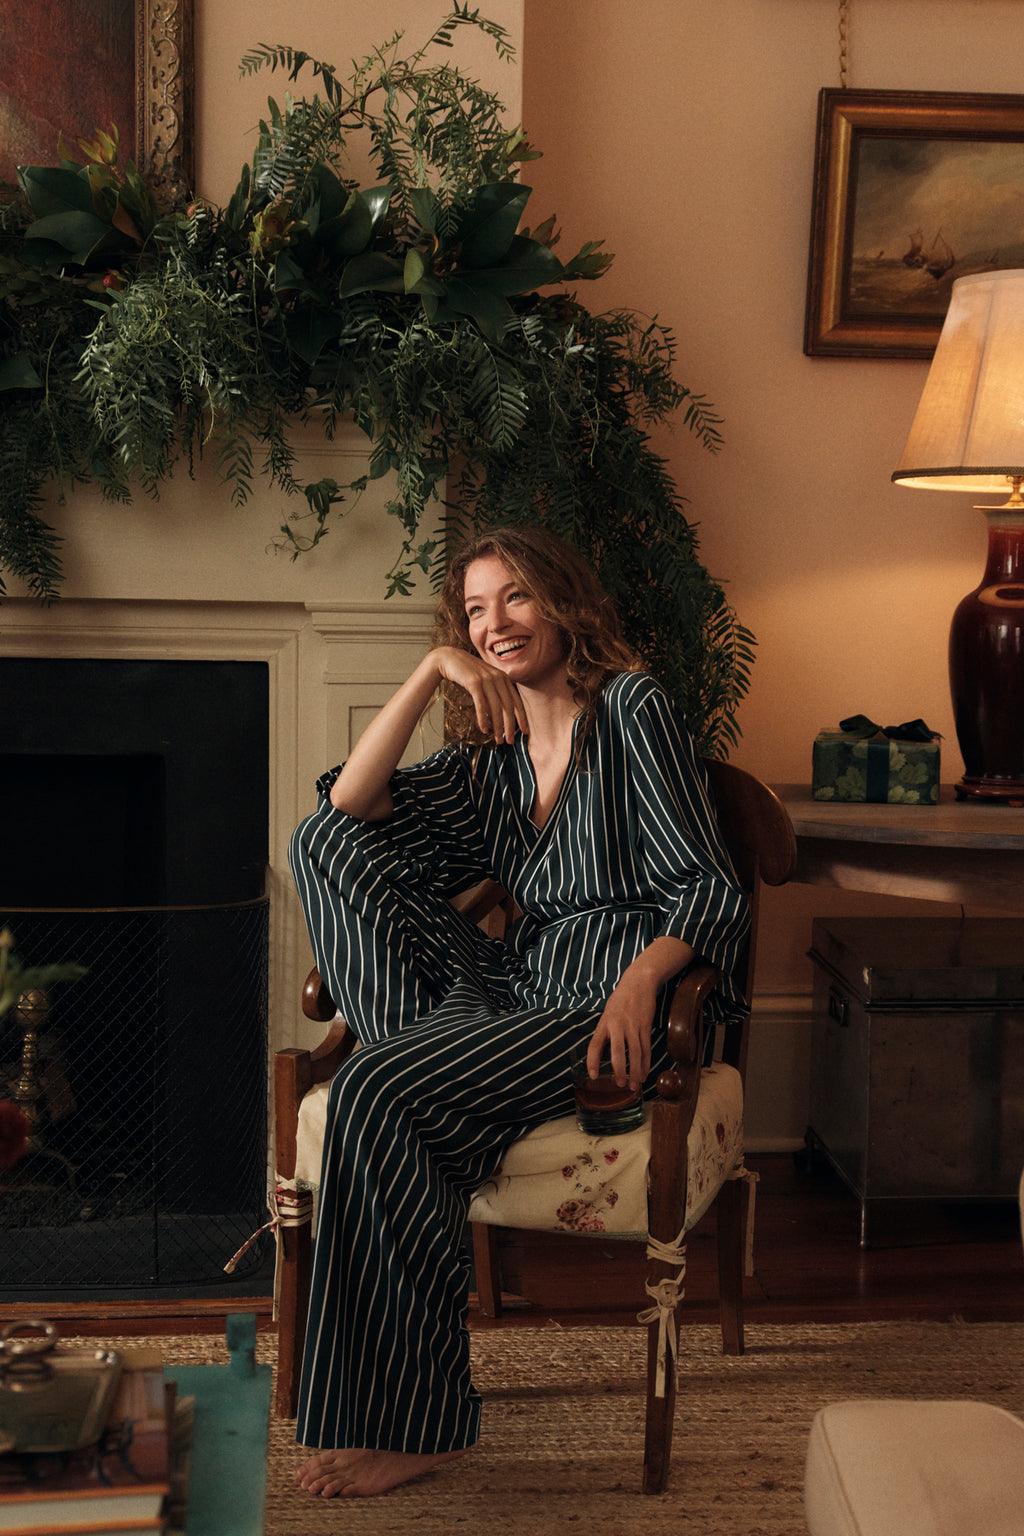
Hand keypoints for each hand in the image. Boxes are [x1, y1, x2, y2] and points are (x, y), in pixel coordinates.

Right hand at [433, 647, 527, 743]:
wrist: (448, 658)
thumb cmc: (466, 673)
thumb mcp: (484, 684)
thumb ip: (492, 697)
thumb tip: (496, 717)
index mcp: (503, 678)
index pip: (516, 701)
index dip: (521, 718)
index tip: (524, 732)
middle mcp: (498, 677)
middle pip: (508, 706)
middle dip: (510, 726)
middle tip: (509, 741)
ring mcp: (486, 679)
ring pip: (496, 707)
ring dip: (498, 726)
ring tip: (498, 740)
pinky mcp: (474, 682)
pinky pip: (481, 704)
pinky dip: (483, 718)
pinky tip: (484, 730)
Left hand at [587, 972, 656, 1091]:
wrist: (638, 982)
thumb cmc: (620, 999)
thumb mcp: (608, 1013)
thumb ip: (606, 1031)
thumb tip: (604, 1052)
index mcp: (604, 1023)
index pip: (595, 1045)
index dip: (592, 1061)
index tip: (593, 1075)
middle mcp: (618, 1025)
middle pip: (618, 1051)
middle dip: (620, 1070)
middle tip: (621, 1085)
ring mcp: (633, 1026)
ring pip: (636, 1053)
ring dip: (636, 1071)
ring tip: (634, 1085)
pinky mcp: (646, 1026)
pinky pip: (646, 1048)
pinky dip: (646, 1063)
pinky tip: (644, 1073)